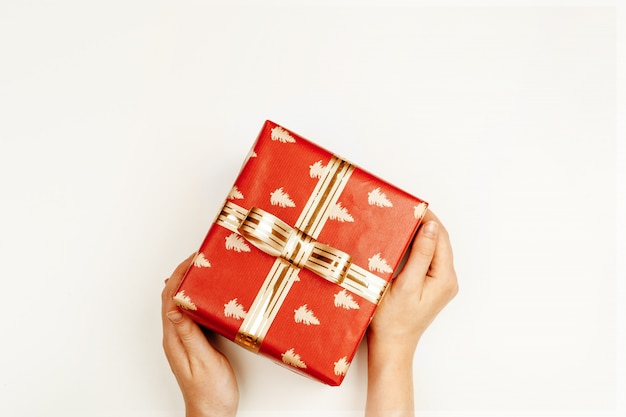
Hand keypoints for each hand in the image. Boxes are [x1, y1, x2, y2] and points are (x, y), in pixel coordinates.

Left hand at [162, 254, 238, 416]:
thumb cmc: (210, 391)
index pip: (171, 299)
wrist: (213, 413)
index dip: (180, 275)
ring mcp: (182, 341)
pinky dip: (195, 299)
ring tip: (203, 270)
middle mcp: (175, 337)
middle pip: (172, 298)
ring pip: (180, 305)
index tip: (193, 259)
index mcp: (175, 338)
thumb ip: (190, 334)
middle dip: (183, 275)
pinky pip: (190, 314)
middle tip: (200, 258)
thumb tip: (175, 307)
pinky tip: (205, 295)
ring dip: (188, 285)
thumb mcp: (203, 360)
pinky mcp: (193, 344)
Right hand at [365, 210, 457, 416]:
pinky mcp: (430, 287)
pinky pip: (428, 259)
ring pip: (434, 249)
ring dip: (420, 234)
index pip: (440, 237)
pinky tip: (403, 242)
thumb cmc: (393, 320)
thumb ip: (421, 255)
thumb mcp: (406, 284)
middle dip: (425, 224)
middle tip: (403, 210)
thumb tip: (431, 227)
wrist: (391, 346)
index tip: (411, 205)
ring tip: (401, 222)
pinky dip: (418, 246)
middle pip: (439, 242)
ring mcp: (440, 284)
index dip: (427, 218)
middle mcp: (448, 280)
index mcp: (445, 278)